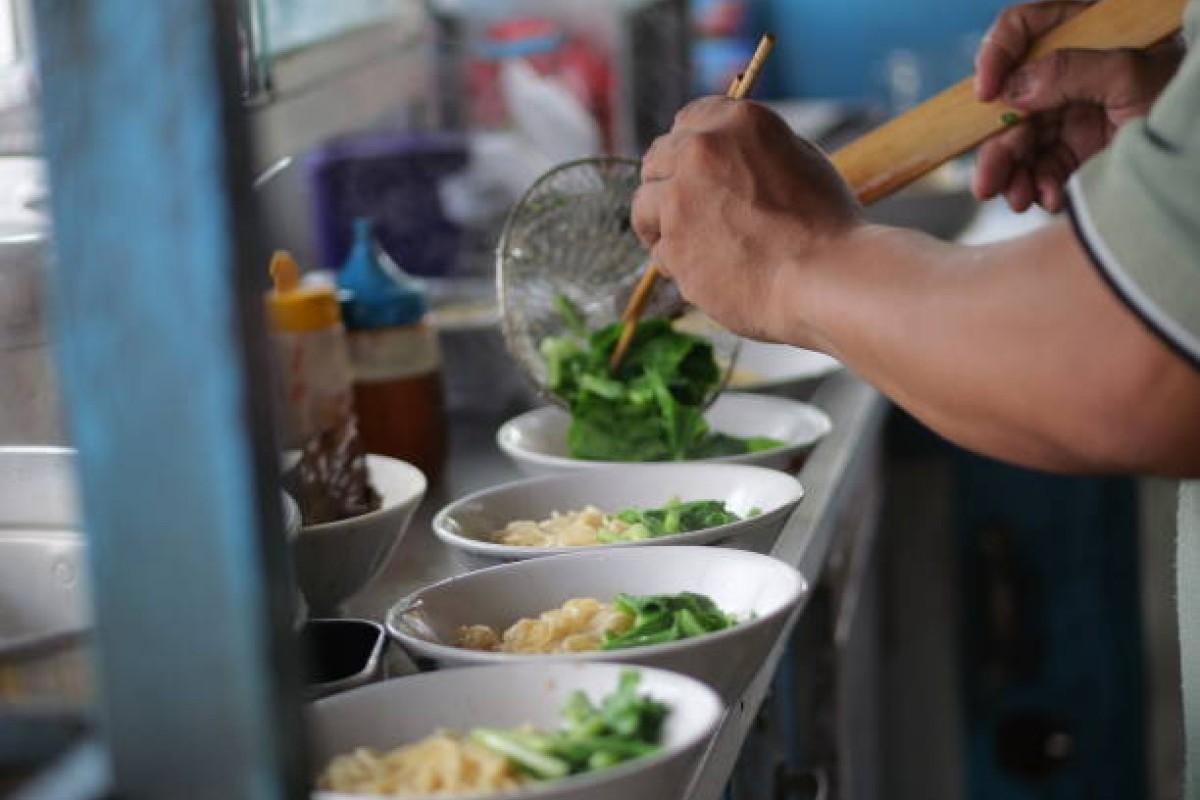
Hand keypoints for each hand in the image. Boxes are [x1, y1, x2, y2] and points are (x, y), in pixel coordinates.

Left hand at [632, 97, 858, 341]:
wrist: (828, 279)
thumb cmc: (829, 227)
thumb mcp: (799, 160)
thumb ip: (751, 151)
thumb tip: (725, 155)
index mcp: (738, 120)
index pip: (689, 119)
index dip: (689, 148)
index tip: (692, 168)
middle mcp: (701, 150)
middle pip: (657, 158)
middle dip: (668, 183)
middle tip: (687, 211)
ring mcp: (680, 198)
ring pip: (644, 204)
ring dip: (660, 223)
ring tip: (691, 245)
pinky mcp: (671, 244)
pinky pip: (658, 251)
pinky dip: (676, 263)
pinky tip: (709, 272)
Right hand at [972, 0, 1181, 212]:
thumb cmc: (1181, 93)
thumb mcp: (1130, 73)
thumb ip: (1070, 70)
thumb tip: (1011, 89)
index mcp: (1081, 34)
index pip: (1022, 29)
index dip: (996, 55)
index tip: (986, 94)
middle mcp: (1065, 74)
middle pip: (1009, 102)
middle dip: (997, 146)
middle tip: (988, 182)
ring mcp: (1066, 116)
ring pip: (1017, 144)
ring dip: (1012, 176)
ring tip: (1021, 201)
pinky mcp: (1072, 153)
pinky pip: (1040, 172)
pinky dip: (1039, 189)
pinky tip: (1051, 199)